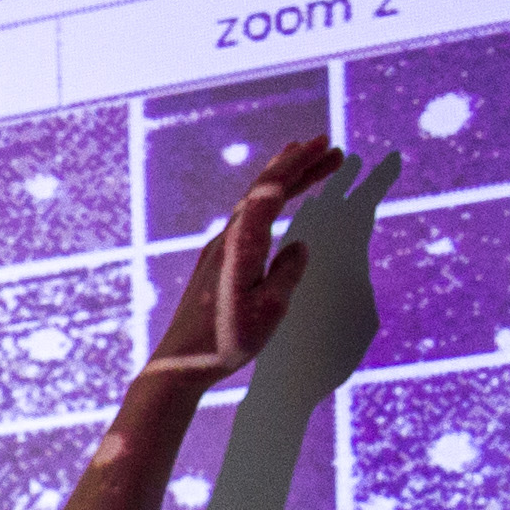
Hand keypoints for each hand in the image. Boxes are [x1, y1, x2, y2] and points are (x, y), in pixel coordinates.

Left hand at [142, 135, 350, 384]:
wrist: (180, 363)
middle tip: (329, 147)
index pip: (272, 190)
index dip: (299, 164)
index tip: (325, 146)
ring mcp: (219, 250)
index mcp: (242, 243)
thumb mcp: (269, 309)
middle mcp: (228, 239)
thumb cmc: (225, 341)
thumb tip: (298, 247)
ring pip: (255, 203)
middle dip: (298, 165)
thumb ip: (288, 273)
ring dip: (283, 182)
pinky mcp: (217, 264)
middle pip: (264, 190)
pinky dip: (268, 204)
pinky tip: (274, 207)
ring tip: (304, 162)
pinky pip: (248, 221)